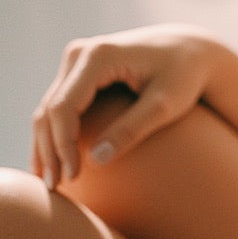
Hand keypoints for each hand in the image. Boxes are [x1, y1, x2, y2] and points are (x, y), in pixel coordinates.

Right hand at [31, 24, 224, 189]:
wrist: (191, 50)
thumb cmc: (185, 75)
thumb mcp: (167, 103)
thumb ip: (134, 128)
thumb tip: (96, 160)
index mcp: (100, 55)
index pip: (64, 107)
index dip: (63, 145)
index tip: (73, 176)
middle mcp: (82, 53)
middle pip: (50, 109)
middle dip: (48, 150)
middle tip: (54, 188)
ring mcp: (78, 60)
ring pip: (49, 109)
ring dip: (46, 145)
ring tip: (51, 182)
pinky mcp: (80, 70)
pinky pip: (59, 105)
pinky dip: (55, 134)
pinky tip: (57, 162)